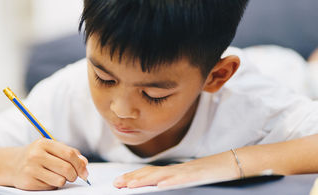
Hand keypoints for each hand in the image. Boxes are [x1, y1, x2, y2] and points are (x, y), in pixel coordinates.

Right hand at [10, 138, 88, 189]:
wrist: (13, 164)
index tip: (84, 171)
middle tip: (74, 177)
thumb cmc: (37, 155)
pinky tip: (47, 179)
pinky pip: (50, 187)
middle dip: (74, 175)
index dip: (80, 164)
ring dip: (64, 181)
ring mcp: (31, 169)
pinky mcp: (28, 182)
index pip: (69, 154)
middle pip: (66, 168)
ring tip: (59, 176)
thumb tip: (84, 163)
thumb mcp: (51, 148)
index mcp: (44, 143)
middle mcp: (36, 155)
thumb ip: (69, 153)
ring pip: (60, 180)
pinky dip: (53, 185)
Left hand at [113, 151, 238, 188]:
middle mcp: (176, 169)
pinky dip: (171, 182)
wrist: (231, 162)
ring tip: (130, 185)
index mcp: (173, 171)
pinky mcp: (198, 175)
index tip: (119, 182)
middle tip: (116, 184)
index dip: (133, 177)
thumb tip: (158, 186)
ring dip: (145, 180)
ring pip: (162, 176)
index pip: (149, 173)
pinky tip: (160, 185)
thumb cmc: (211, 172)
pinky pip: (182, 179)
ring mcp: (186, 172)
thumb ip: (174, 180)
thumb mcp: (189, 177)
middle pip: (151, 173)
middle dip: (132, 179)